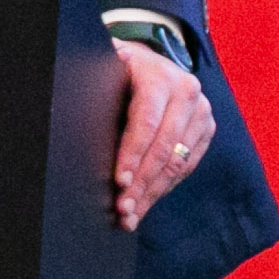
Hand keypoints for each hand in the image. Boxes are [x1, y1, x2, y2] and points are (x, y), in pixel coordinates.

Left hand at [110, 38, 213, 231]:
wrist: (152, 63)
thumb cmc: (120, 70)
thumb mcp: (107, 69)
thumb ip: (97, 84)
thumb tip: (72, 108)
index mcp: (160, 76)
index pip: (146, 121)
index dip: (133, 154)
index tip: (120, 181)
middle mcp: (187, 92)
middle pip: (164, 148)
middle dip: (142, 183)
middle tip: (123, 209)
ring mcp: (201, 112)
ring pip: (178, 163)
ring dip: (152, 193)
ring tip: (131, 215)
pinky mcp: (206, 129)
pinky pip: (187, 166)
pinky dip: (164, 188)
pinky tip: (146, 204)